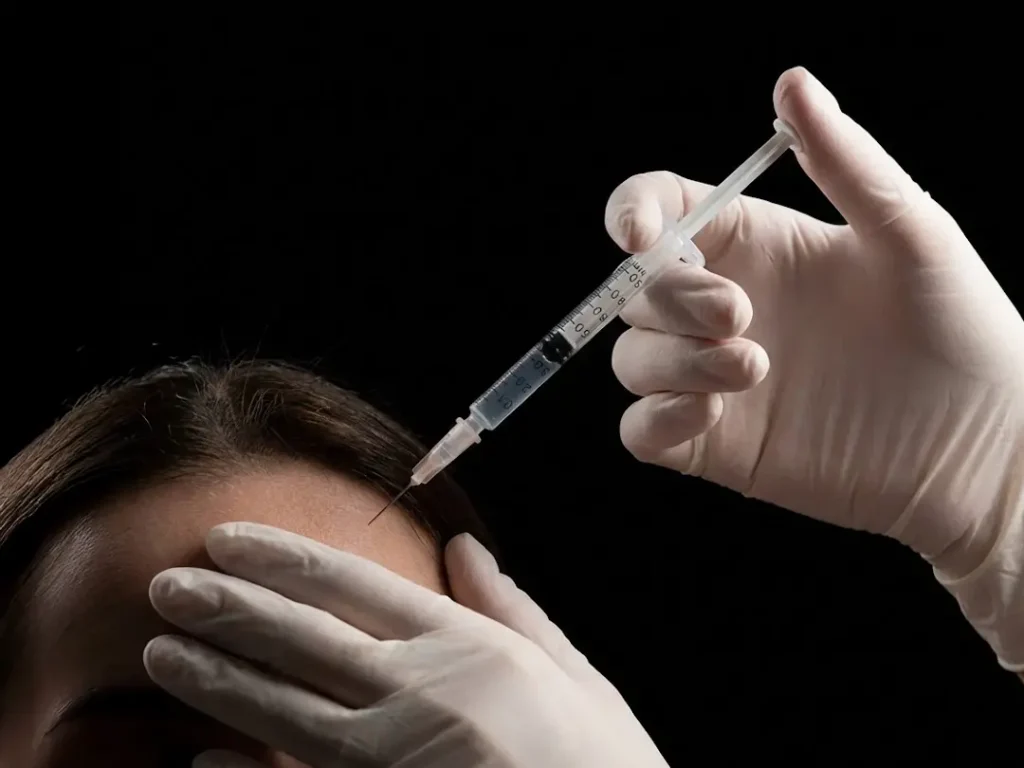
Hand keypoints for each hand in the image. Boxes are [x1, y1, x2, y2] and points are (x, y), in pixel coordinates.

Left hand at [144, 522, 667, 766]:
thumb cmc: (602, 763)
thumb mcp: (573, 675)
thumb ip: (511, 609)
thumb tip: (466, 546)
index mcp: (468, 647)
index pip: (354, 585)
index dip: (282, 558)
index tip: (229, 538)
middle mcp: (421, 694)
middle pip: (302, 638)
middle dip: (228, 607)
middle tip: (167, 583)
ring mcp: (394, 760)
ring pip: (283, 709)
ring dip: (217, 676)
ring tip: (162, 650)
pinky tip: (203, 759)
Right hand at [605, 68, 1023, 666]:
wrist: (978, 444)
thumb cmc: (957, 328)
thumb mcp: (909, 233)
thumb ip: (843, 161)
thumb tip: (793, 82)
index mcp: (755, 247)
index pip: (662, 213)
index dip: (632, 213)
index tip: (639, 234)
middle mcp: (723, 309)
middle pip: (639, 291)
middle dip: (672, 297)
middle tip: (740, 313)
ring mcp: (712, 379)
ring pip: (633, 360)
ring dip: (674, 361)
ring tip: (754, 367)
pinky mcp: (713, 444)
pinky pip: (642, 431)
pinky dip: (656, 420)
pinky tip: (710, 416)